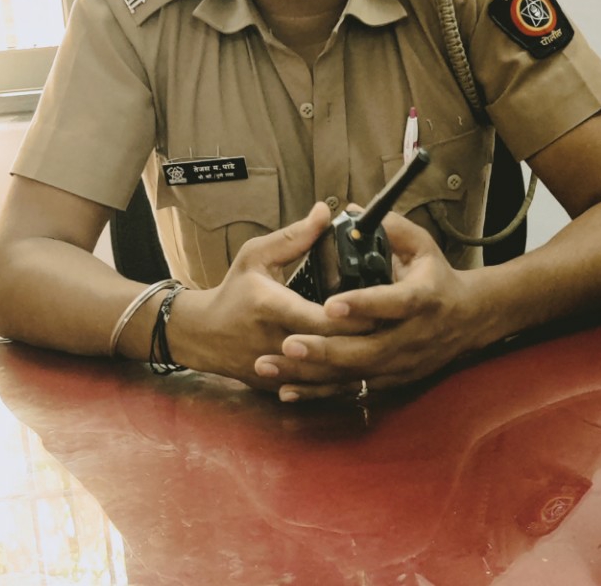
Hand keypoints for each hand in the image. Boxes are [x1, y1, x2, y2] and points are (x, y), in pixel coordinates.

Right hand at [166, 202, 371, 390]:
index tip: (382, 304)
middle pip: (331, 349)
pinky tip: (366, 367)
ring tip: (389, 345)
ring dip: (359, 362)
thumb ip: (295, 236)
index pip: (320, 318)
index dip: (352, 315)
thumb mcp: (257, 255)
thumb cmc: (234, 290)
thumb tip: (327, 212)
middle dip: (365, 339)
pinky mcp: (282, 387)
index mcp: (271, 306)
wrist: (204, 335)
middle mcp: (275, 342)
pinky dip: (343, 379)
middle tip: (397, 325)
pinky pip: (318, 389)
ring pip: (329, 376)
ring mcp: (279, 371)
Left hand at [255, 212, 501, 400]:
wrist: (468, 319)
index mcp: (422, 298)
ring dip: (312, 374)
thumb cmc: (437, 277)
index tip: (330, 304)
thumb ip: (390, 228)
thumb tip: (350, 210)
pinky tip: (287, 390)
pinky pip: (351, 390)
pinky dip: (319, 392)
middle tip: (287, 342)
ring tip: (273, 365)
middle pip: (367, 349)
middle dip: (324, 349)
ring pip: (353, 374)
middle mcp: (412, 336)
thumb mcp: (423, 245)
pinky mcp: (391, 380)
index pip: (392, 303)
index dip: (363, 305)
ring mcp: (402, 363)